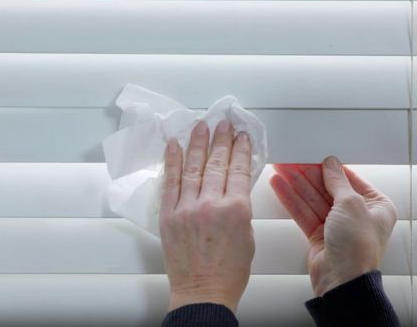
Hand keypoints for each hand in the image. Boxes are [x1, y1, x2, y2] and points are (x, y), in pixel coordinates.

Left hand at [159, 120, 254, 312]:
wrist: (203, 292)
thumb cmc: (229, 271)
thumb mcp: (247, 234)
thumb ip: (240, 206)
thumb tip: (233, 185)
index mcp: (237, 209)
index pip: (239, 169)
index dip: (241, 149)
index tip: (242, 135)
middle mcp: (212, 204)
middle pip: (218, 163)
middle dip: (222, 140)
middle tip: (224, 123)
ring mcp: (187, 208)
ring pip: (194, 167)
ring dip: (198, 143)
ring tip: (201, 126)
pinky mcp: (169, 215)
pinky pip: (170, 182)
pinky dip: (172, 161)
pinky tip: (174, 145)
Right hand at [270, 156, 397, 296]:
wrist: (343, 282)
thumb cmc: (358, 246)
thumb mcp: (351, 203)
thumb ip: (337, 181)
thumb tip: (331, 164)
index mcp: (375, 206)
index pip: (349, 180)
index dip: (330, 168)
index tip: (314, 156)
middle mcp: (357, 215)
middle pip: (328, 188)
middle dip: (308, 175)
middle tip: (291, 160)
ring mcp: (336, 226)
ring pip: (313, 199)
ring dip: (296, 184)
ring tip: (280, 168)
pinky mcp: (319, 235)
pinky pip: (304, 212)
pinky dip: (291, 199)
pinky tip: (279, 185)